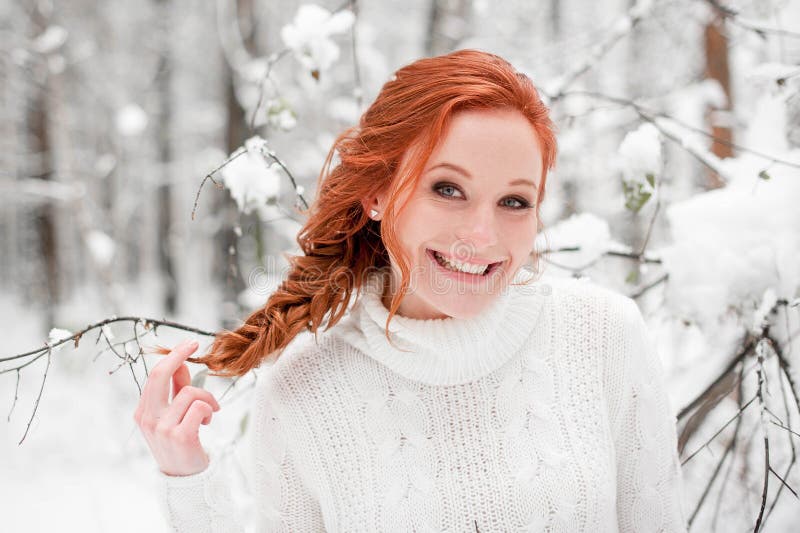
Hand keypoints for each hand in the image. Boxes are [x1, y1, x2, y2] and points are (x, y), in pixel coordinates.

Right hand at [133, 339, 219, 475]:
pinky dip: (209, 409)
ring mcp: (162, 428)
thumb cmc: (181, 442)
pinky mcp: (180, 436)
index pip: (155, 375)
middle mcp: (148, 418)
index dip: (173, 356)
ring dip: (206, 399)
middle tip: (194, 345)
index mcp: (143, 411)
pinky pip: (199, 407)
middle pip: (159, 375)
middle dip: (178, 355)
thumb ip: (176, 389)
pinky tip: (208, 420)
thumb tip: (181, 361)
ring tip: (209, 412)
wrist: (185, 478)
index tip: (189, 343)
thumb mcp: (173, 414)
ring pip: (189, 393)